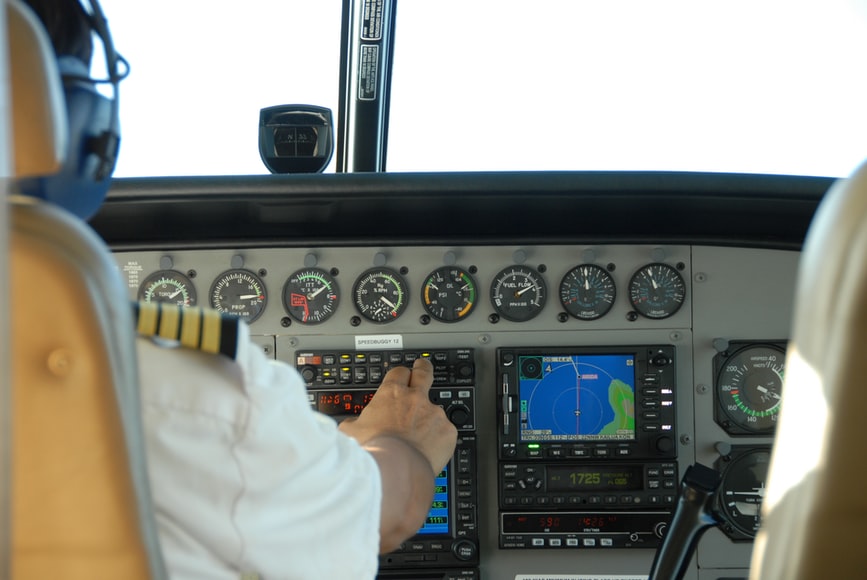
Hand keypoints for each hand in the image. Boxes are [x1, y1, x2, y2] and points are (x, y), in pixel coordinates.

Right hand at [339, 357, 456, 473]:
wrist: (395, 469)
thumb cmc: (373, 450)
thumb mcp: (350, 432)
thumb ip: (355, 423)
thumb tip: (351, 425)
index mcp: (391, 394)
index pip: (398, 372)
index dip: (400, 374)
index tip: (401, 377)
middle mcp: (415, 399)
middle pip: (423, 374)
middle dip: (423, 369)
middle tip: (423, 368)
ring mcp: (434, 414)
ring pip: (435, 410)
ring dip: (429, 418)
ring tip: (420, 435)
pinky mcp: (448, 431)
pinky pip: (445, 432)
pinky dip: (439, 439)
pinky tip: (429, 450)